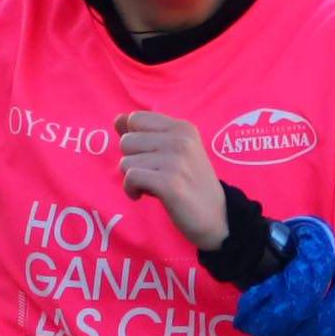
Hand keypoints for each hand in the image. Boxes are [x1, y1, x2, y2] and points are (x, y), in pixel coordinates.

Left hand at [116, 111, 227, 249]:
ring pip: (126, 161)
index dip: (134, 140)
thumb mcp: (175, 152)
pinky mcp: (169, 182)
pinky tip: (142, 195)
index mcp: (182, 128)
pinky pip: (131, 177)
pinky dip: (131, 190)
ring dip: (133, 178)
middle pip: (127, 141)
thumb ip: (147, 134)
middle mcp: (180, 139)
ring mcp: (176, 160)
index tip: (148, 157)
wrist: (217, 216)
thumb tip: (118, 120)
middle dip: (133, 161)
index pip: (136, 119)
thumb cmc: (191, 184)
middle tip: (152, 174)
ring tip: (152, 185)